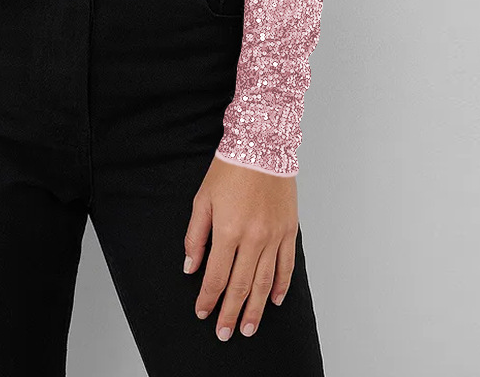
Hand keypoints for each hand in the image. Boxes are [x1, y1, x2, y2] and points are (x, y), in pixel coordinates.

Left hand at [183, 155, 297, 340]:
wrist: (262, 145)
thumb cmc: (229, 169)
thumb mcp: (202, 199)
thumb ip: (195, 236)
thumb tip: (190, 267)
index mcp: (228, 230)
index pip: (215, 276)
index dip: (208, 298)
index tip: (203, 312)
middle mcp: (253, 238)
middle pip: (241, 285)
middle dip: (231, 312)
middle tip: (225, 333)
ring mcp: (274, 236)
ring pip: (266, 282)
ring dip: (257, 308)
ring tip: (249, 327)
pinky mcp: (289, 230)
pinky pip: (287, 265)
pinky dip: (282, 285)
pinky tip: (276, 300)